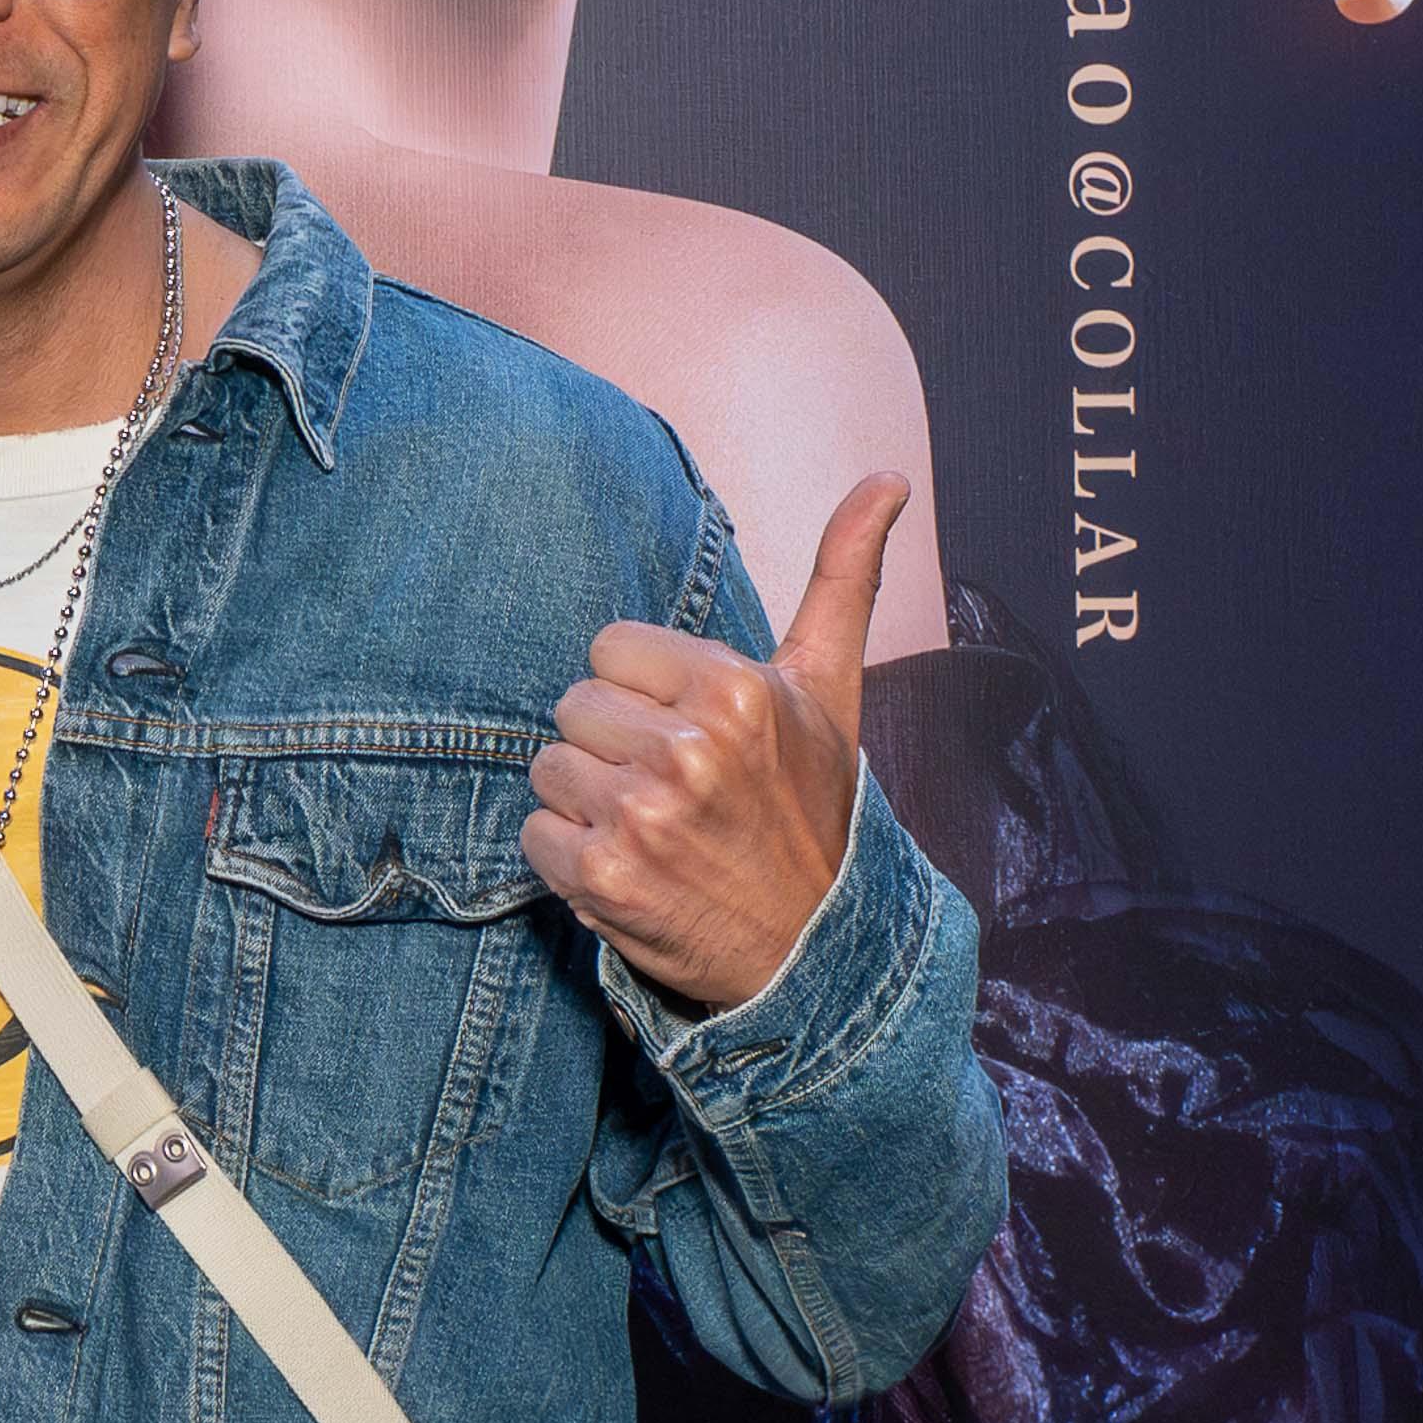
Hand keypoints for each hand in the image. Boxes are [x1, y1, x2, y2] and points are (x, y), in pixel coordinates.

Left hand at [524, 478, 896, 1018]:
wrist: (817, 947)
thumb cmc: (813, 804)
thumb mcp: (830, 685)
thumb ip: (844, 574)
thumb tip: (888, 475)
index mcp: (735, 689)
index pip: (609, 647)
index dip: (642, 690)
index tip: (687, 731)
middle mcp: (687, 749)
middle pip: (574, 705)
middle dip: (612, 744)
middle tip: (671, 787)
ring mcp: (641, 817)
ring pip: (548, 768)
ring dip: (586, 801)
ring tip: (652, 827)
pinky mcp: (603, 878)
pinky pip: (534, 834)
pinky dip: (567, 856)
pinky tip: (628, 867)